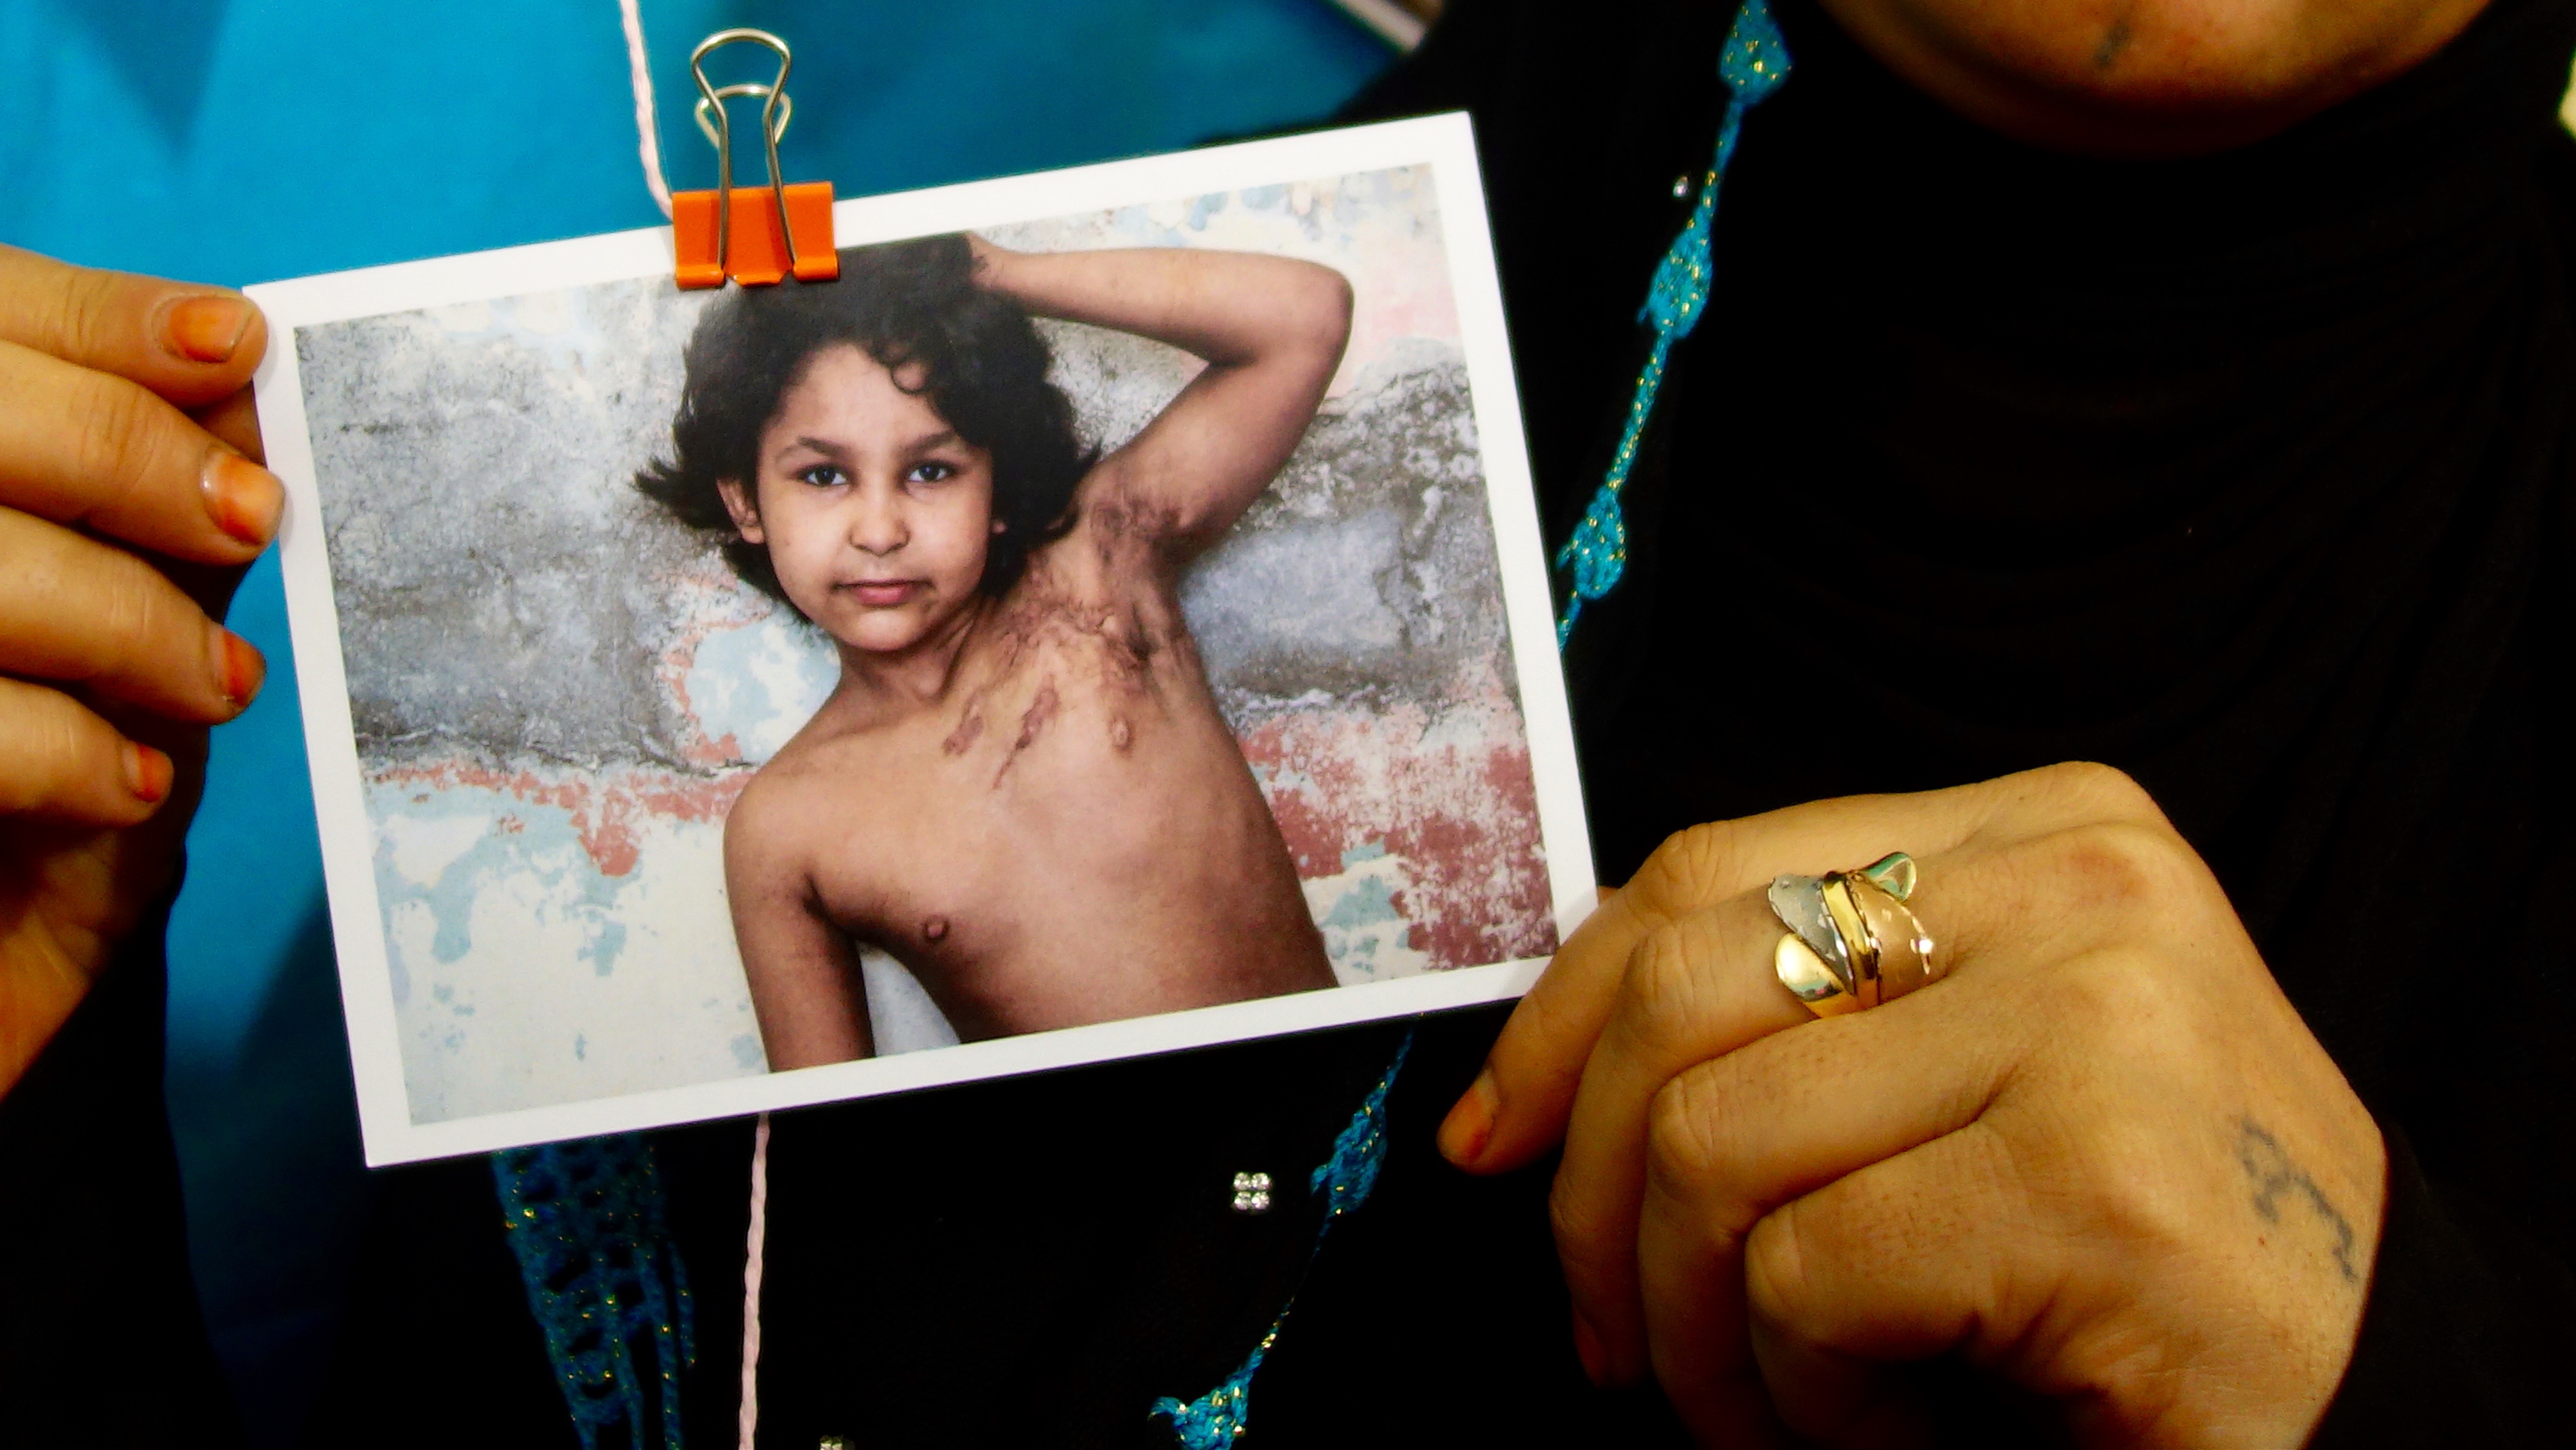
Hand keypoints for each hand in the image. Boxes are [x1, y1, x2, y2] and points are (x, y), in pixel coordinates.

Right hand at [0, 246, 277, 1095]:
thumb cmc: (51, 776)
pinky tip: (131, 781)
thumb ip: (158, 505)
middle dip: (129, 454)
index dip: (104, 321)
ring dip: (122, 616)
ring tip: (216, 686)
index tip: (240, 345)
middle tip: (251, 520)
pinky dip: (64, 745)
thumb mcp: (119, 624)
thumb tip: (252, 389)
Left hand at [1439, 763, 2384, 1446]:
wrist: (2374, 1390)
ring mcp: (2094, 1017)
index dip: (1560, 1014)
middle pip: (1682, 995)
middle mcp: (2077, 886)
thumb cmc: (2138, 1248)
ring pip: (1717, 1148)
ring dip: (1699, 1332)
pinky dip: (1799, 1398)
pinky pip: (1806, 1276)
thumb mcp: (1965, 1076)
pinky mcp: (2087, 1174)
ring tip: (1766, 1411)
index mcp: (2043, 830)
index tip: (1492, 1139)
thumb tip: (1529, 1098)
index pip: (1708, 872)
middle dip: (1595, 1200)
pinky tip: (1881, 1430)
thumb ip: (1801, 1028)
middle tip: (1615, 1344)